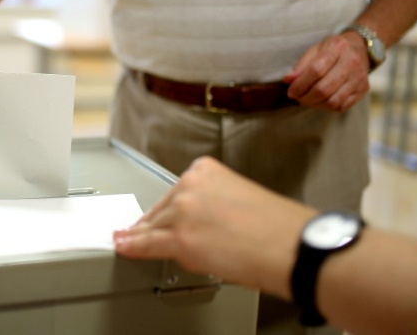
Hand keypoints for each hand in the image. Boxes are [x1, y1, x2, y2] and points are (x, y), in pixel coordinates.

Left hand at [114, 157, 314, 299]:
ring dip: (140, 236)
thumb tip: (199, 223)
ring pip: (153, 227)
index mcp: (206, 170)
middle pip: (161, 208)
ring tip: (127, 240)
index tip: (161, 214)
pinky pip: (147, 244)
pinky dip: (133, 246)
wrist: (293, 247)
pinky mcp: (181, 240)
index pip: (175, 191)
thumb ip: (214, 202)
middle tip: (141, 233)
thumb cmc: (280, 227)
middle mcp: (191, 185)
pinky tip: (123, 246)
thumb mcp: (241, 195)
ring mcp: (183, 212)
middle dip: (153, 223)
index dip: (167, 208)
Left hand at [283, 33, 369, 111]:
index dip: (300, 84)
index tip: (291, 91)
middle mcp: (351, 62)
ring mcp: (359, 77)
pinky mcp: (363, 89)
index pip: (315, 70)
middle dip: (305, 97)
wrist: (359, 47)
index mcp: (337, 47)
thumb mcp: (315, 50)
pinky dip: (327, 107)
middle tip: (297, 98)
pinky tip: (320, 101)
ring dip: (315, 104)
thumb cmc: (332, 50)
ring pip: (333, 101)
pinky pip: (342, 106)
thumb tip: (288, 80)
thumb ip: (301, 65)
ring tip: (307, 100)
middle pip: (324, 89)